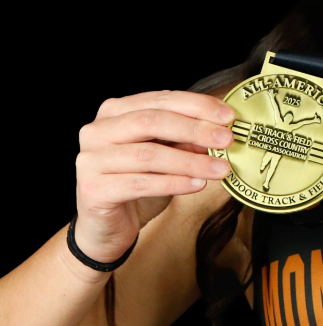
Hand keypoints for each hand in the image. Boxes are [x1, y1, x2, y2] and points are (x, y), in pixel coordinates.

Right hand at [74, 91, 235, 267]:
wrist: (107, 226)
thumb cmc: (138, 182)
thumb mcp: (166, 155)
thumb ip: (185, 140)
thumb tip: (221, 130)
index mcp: (114, 112)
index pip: (160, 99)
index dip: (197, 105)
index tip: (228, 116)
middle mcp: (97, 131)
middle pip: (151, 121)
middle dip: (195, 129)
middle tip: (227, 140)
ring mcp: (90, 160)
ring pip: (148, 155)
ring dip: (191, 161)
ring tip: (221, 169)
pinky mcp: (93, 189)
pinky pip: (141, 183)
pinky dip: (174, 183)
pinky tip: (198, 185)